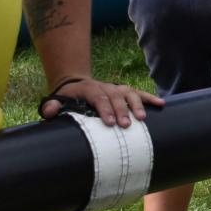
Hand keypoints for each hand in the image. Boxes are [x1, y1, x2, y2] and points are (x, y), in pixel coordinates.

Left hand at [39, 78, 162, 126]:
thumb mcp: (56, 101)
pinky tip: (161, 104)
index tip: (109, 123)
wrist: (76, 85)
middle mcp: (105, 86)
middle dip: (122, 110)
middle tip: (126, 125)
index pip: (97, 97)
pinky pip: (139, 93)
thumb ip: (51, 107)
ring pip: (129, 93)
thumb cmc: (67, 99)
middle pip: (115, 96)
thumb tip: (49, 112)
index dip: (104, 109)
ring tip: (142, 119)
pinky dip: (150, 98)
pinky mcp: (125, 91)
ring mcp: (116, 88)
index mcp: (88, 89)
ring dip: (136, 105)